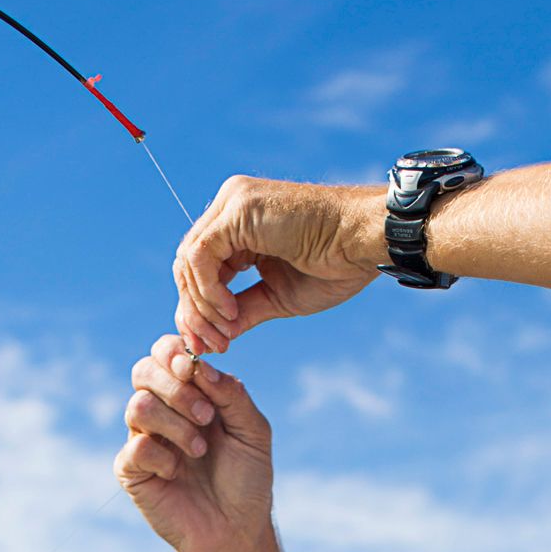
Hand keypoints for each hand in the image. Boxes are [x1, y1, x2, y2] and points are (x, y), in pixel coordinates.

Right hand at [114, 335, 273, 551]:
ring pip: (137, 406)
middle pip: (143, 371)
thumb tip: (201, 367)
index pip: (165, 353)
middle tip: (206, 416)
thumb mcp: (253, 432)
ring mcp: (144, 439)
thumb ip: (232, 395)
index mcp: (190, 394)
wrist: (235, 531)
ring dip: (173, 424)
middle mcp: (162, 411)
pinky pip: (134, 448)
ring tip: (199, 450)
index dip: (173, 353)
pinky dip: (160, 458)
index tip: (192, 369)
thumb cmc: (246, 480)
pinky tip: (177, 474)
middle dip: (175, 388)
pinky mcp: (132, 471)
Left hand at [173, 176, 380, 353]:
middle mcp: (231, 208)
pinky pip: (200, 255)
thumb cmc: (333, 266)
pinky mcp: (237, 210)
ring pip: (188, 261)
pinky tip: (229, 312)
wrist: (363, 243)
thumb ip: (243, 311)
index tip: (209, 345)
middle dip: (193, 312)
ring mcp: (232, 204)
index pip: (200, 267)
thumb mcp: (278, 297)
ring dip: (200, 306)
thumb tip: (216, 337)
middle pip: (188, 265)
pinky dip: (207, 289)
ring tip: (223, 334)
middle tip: (207, 347)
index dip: (198, 309)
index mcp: (240, 225)